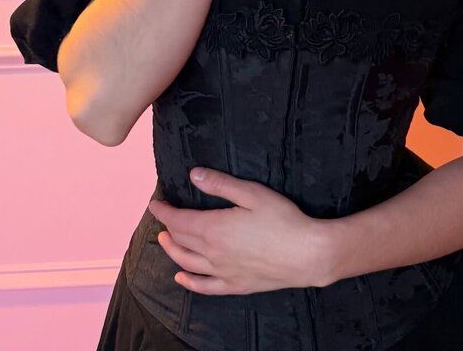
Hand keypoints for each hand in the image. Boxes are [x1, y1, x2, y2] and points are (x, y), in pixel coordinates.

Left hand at [147, 166, 332, 294]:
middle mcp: (213, 253)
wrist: (306, 254)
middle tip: (162, 217)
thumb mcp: (252, 193)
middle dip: (168, 227)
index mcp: (214, 228)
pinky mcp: (235, 285)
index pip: (179, 220)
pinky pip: (204, 287)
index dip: (164, 211)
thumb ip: (220, 184)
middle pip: (181, 241)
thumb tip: (193, 175)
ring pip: (187, 263)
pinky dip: (189, 282)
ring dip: (172, 251)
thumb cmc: (282, 219)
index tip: (155, 203)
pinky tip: (181, 277)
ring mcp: (223, 272)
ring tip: (164, 240)